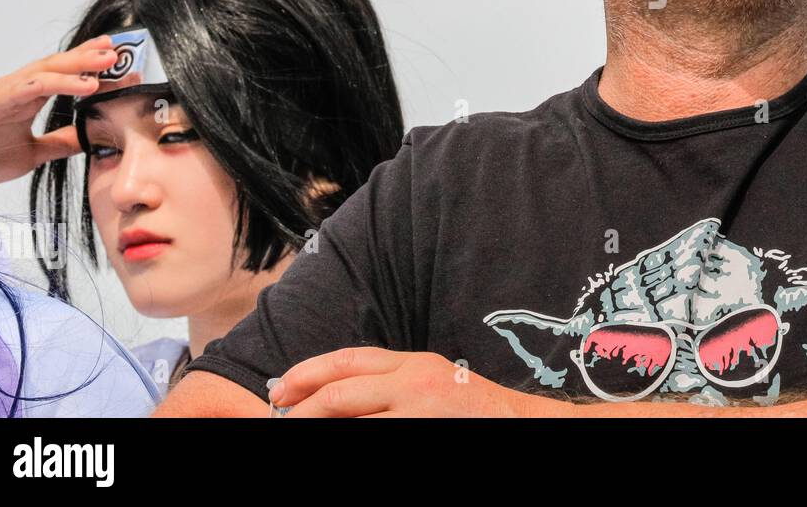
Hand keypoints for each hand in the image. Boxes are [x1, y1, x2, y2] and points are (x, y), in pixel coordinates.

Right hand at [0, 35, 116, 192]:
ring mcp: (5, 91)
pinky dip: (59, 82)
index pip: (65, 75)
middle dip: (90, 56)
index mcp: (28, 98)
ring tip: (108, 61)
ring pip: (47, 69)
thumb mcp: (32, 154)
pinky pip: (31, 86)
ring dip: (80, 63)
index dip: (92, 67)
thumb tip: (87, 138)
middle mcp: (18, 89)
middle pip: (60, 65)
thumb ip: (59, 143)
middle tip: (121, 50)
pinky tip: (84, 84)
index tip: (122, 64)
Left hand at [271, 347, 572, 417]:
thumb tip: (337, 398)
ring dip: (319, 428)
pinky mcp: (425, 434)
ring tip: (296, 433)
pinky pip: (377, 439)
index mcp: (414, 364)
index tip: (280, 391)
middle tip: (280, 421)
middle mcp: (415, 383)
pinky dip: (353, 440)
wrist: (526, 424)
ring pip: (352, 422)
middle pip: (340, 393)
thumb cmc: (477, 411)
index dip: (306, 374)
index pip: (346, 362)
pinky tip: (337, 445)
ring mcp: (421, 413)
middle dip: (301, 410)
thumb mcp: (434, 382)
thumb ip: (392, 384)